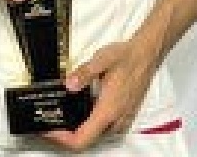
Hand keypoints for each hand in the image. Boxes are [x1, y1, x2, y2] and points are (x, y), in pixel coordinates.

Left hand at [41, 41, 157, 150]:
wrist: (146, 54)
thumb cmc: (126, 57)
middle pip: (86, 142)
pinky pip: (103, 130)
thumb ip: (84, 73)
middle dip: (65, 136)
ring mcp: (121, 121)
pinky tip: (79, 113)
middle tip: (51, 123)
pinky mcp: (123, 117)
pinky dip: (88, 127)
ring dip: (76, 132)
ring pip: (94, 137)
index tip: (50, 130)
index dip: (61, 139)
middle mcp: (116, 121)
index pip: (81, 139)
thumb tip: (68, 85)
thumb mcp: (102, 59)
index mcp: (108, 110)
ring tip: (61, 118)